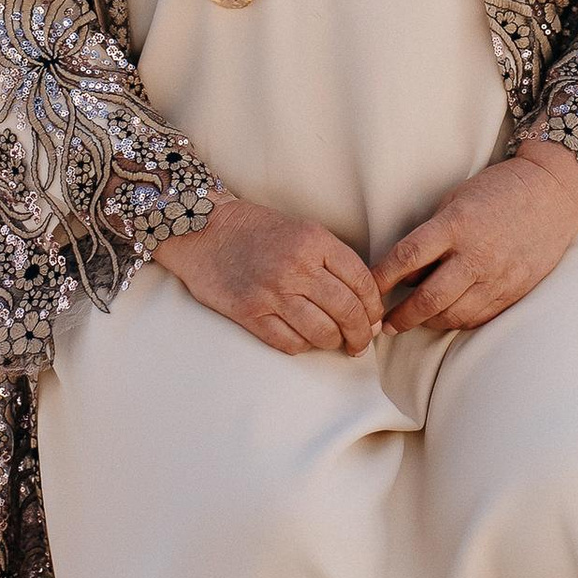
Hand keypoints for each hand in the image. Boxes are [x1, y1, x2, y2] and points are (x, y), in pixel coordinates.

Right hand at [155, 197, 382, 355]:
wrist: (204, 230)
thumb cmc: (256, 230)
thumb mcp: (302, 231)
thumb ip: (332, 260)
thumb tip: (363, 303)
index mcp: (315, 241)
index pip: (362, 282)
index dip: (374, 307)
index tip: (374, 319)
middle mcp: (297, 266)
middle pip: (347, 311)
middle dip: (361, 333)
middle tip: (362, 341)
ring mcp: (272, 291)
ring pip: (322, 332)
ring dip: (335, 343)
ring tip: (335, 342)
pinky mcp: (249, 312)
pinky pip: (290, 342)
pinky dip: (304, 347)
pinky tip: (305, 340)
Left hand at [373, 139, 577, 334]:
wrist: (553, 193)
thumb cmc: (500, 190)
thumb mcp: (457, 199)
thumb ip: (433, 233)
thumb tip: (407, 271)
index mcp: (457, 224)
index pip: (408, 257)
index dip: (382, 278)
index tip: (368, 290)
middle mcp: (476, 255)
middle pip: (429, 298)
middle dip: (402, 316)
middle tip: (385, 324)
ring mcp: (498, 277)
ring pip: (453, 314)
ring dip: (427, 322)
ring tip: (412, 321)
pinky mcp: (514, 291)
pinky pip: (478, 317)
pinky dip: (456, 320)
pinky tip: (445, 316)